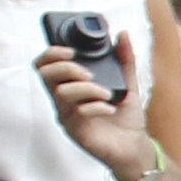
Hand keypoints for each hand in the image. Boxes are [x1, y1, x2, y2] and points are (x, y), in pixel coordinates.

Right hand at [46, 52, 157, 180]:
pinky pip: (78, 112)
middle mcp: (64, 100)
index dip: (52, 54)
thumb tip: (123, 34)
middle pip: (45, 76)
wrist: (135, 146)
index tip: (72, 51)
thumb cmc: (126, 118)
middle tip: (89, 73)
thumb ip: (125, 60)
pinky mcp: (75, 131)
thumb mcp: (128, 84)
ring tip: (107, 93)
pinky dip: (97, 106)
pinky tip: (110, 108)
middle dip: (66, 68)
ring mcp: (67, 116)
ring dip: (87, 88)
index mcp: (71, 85)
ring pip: (62, 93)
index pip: (45, 65)